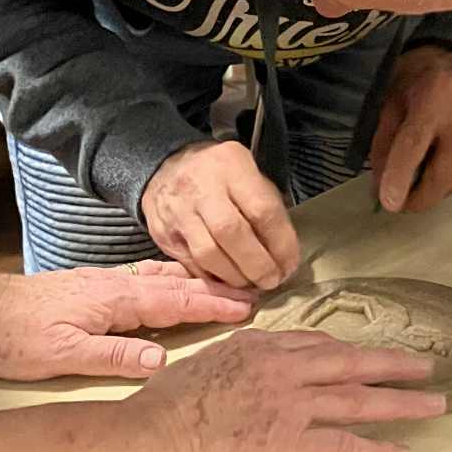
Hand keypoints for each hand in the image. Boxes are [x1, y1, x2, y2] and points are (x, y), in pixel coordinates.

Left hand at [0, 256, 256, 382]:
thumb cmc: (16, 338)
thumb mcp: (61, 355)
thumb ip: (112, 356)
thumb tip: (162, 361)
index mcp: (114, 300)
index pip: (174, 302)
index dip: (212, 305)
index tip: (247, 306)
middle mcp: (115, 285)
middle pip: (175, 284)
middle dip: (215, 288)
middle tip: (254, 292)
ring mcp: (105, 283)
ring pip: (161, 278)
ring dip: (196, 282)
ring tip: (227, 286)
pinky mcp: (95, 287)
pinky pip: (146, 280)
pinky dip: (172, 280)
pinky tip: (176, 284)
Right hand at [128, 330, 446, 451]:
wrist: (149, 441)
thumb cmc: (158, 411)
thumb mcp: (196, 369)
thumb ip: (225, 367)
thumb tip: (230, 377)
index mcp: (257, 347)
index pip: (314, 345)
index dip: (346, 352)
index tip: (365, 357)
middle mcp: (282, 368)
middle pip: (351, 362)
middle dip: (393, 364)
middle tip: (426, 367)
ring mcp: (291, 404)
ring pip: (360, 400)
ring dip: (403, 403)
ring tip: (436, 406)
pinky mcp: (292, 444)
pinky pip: (346, 447)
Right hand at [141, 140, 298, 288]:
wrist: (167, 166)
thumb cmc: (221, 176)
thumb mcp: (249, 175)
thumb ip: (267, 208)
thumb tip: (285, 256)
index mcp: (232, 166)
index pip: (262, 211)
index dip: (281, 244)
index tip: (289, 265)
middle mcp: (201, 187)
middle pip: (232, 234)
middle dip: (257, 265)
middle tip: (272, 280)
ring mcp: (177, 210)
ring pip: (208, 254)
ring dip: (234, 277)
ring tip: (250, 285)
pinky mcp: (162, 233)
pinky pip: (189, 264)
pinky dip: (212, 280)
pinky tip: (227, 282)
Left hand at [369, 46, 451, 212]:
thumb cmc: (417, 79)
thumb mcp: (390, 100)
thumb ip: (384, 141)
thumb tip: (381, 186)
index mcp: (434, 94)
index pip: (416, 142)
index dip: (400, 175)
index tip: (389, 203)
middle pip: (445, 173)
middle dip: (420, 198)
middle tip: (401, 205)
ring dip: (436, 190)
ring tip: (420, 180)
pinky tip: (442, 165)